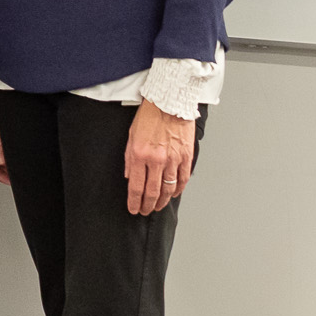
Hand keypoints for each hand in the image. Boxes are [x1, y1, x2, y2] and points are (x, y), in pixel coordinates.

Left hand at [125, 99, 195, 214]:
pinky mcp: (186, 157)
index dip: (134, 201)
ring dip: (162, 201)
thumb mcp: (130, 136)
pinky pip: (182, 179)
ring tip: (157, 206)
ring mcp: (173, 160)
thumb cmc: (148, 117)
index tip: (133, 209)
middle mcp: (156, 160)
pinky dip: (177, 190)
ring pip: (168, 189)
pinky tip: (172, 194)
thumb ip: (129, 159)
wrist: (169, 104)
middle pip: (152, 191)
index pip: (136, 186)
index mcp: (139, 155)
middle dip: (147, 205)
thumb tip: (130, 177)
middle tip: (145, 211)